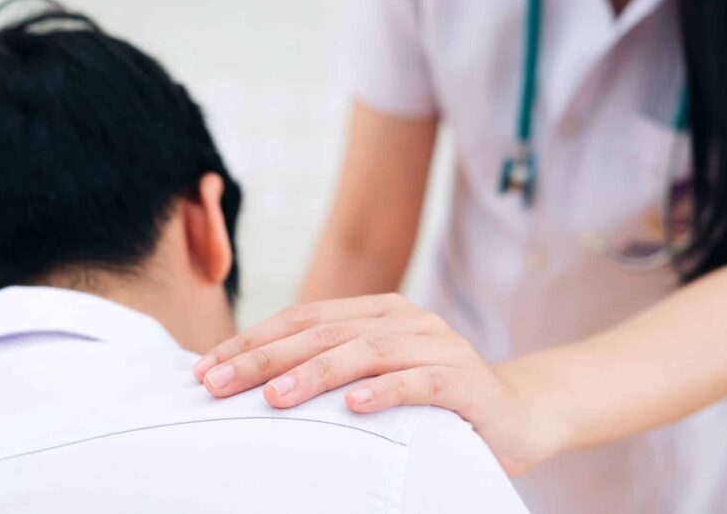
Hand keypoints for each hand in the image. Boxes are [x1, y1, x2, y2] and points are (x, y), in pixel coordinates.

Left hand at [192, 293, 567, 475]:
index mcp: (377, 312)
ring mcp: (438, 346)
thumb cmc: (432, 399)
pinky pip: (421, 381)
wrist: (518, 414)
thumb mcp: (375, 378)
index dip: (253, 340)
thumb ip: (329, 368)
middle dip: (266, 357)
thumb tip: (251, 382)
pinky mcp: (465, 380)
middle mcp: (405, 319)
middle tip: (221, 383)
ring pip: (367, 351)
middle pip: (324, 332)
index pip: (302, 319)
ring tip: (275, 396)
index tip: (207, 367)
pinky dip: (386, 391)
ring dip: (316, 373)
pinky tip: (354, 405)